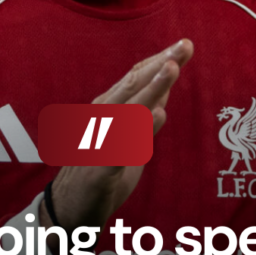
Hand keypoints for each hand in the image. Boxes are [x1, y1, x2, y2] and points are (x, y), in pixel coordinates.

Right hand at [43, 39, 193, 231]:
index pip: (136, 78)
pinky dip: (140, 129)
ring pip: (128, 109)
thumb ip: (144, 112)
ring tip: (172, 69)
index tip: (185, 44)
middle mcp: (102, 118)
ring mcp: (99, 141)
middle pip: (133, 85)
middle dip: (160, 64)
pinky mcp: (101, 168)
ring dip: (151, 89)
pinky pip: (121, 146)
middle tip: (185, 45)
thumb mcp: (127, 136)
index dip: (160, 59)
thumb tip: (165, 87)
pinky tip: (158, 115)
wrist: (70, 210)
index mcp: (109, 109)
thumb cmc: (100, 170)